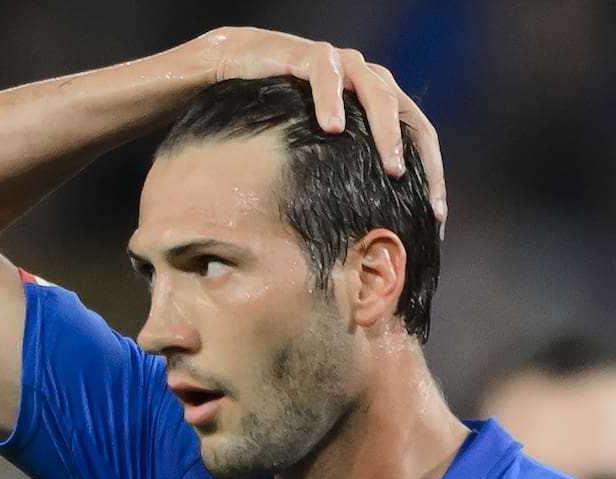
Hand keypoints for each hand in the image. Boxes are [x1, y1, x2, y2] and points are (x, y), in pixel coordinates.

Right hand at [196, 27, 446, 232]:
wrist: (239, 61)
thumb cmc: (279, 109)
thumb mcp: (316, 141)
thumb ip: (342, 165)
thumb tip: (360, 226)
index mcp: (379, 101)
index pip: (418, 137)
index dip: (433, 175)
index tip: (436, 216)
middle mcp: (369, 79)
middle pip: (409, 116)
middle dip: (419, 159)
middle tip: (425, 200)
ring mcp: (344, 64)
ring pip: (378, 93)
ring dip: (388, 133)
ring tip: (392, 169)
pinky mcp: (311, 55)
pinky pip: (326, 75)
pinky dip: (331, 100)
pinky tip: (331, 128)